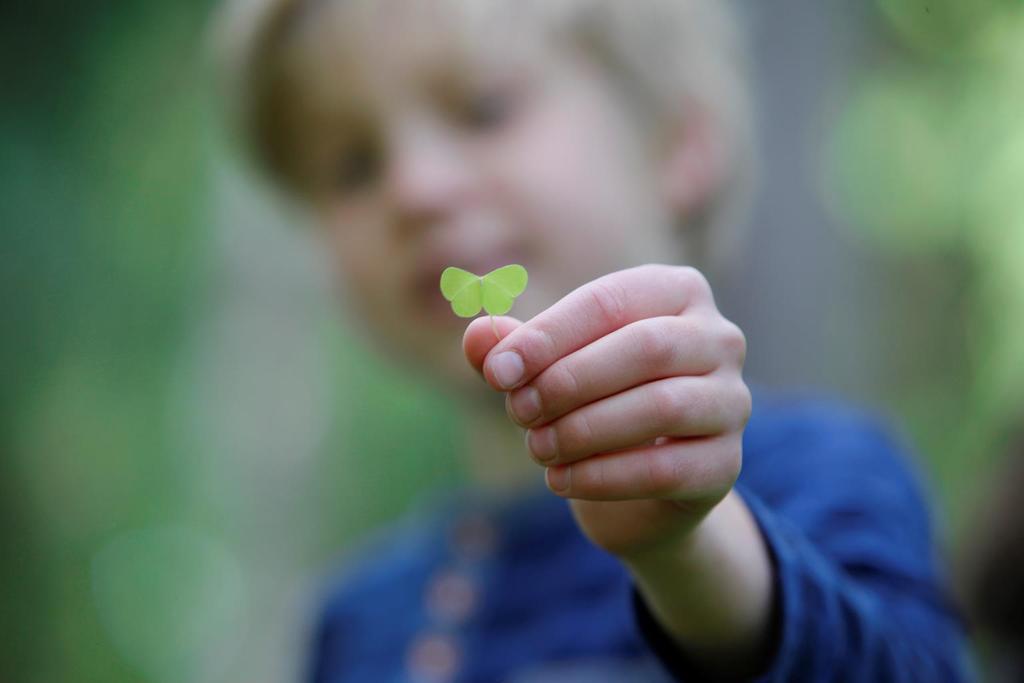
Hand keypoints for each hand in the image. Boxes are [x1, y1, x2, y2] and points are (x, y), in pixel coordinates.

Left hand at [463, 263, 751, 559]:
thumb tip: (478, 334)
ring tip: (536, 448)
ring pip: (662, 407)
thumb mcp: (545, 370)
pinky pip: (666, 469)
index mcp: (676, 292)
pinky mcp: (726, 465)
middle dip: (569, 380)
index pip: (609, 301)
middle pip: (646, 347)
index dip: (548, 336)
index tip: (496, 372)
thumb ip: (512, 350)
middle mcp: (719, 338)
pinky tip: (560, 481)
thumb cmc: (590, 402)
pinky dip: (603, 476)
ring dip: (584, 430)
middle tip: (517, 411)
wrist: (635, 486)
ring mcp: (732, 402)